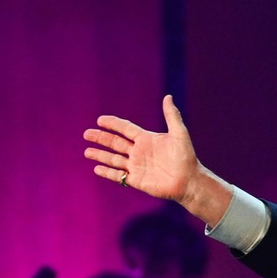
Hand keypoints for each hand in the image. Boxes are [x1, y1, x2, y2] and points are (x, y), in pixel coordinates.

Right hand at [85, 97, 211, 212]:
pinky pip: (119, 175)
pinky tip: (96, 169)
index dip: (113, 124)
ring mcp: (137, 166)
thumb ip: (172, 116)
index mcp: (146, 139)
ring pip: (114, 159)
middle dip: (101, 138)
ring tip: (86, 152)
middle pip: (115, 143)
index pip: (125, 129)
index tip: (100, 120)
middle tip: (86, 134)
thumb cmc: (186, 157)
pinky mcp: (137, 180)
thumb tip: (168, 96)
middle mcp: (139, 152)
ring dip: (100, 155)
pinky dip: (108, 173)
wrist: (189, 181)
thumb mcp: (179, 134)